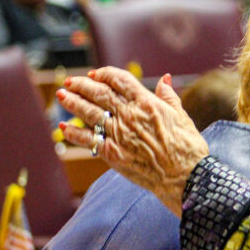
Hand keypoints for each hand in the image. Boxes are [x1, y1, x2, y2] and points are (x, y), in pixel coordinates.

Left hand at [57, 67, 208, 215]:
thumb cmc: (187, 146)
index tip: (96, 73)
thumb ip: (168, 96)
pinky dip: (73, 133)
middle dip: (82, 84)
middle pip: (99, 93)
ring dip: (72, 102)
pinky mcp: (112, 153)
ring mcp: (119, 134)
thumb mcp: (181, 116)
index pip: (120, 80)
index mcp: (147, 103)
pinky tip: (63, 128)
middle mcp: (129, 115)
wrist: (184, 176)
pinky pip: (87, 140)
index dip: (105, 74)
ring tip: (61, 95)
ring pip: (89, 113)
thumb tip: (164, 79)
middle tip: (70, 81)